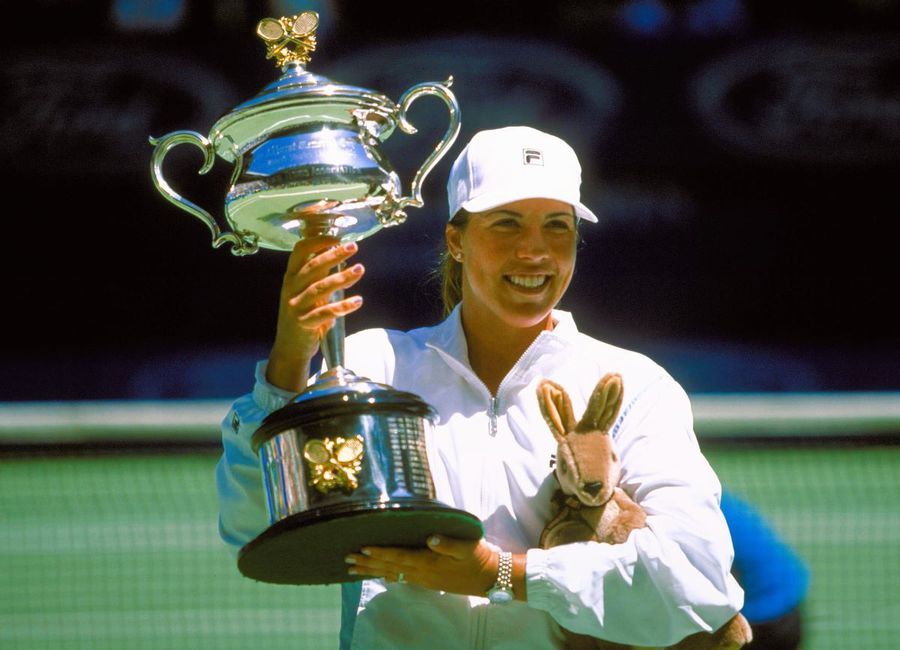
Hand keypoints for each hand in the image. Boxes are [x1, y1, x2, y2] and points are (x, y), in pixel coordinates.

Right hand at [266, 237, 365, 390]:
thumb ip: (319, 275)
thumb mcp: (306, 291)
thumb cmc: (303, 314)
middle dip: (333, 255)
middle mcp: (290, 289)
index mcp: (291, 277)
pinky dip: (343, 306)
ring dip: (342, 277)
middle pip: (312, 267)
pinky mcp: (304, 324)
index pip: (299, 251)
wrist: (290, 347)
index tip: (337, 237)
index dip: (317, 241)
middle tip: (354, 247)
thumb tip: (339, 253)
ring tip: (360, 269)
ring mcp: (296, 306)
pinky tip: (358, 300)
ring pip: (320, 288)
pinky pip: (326, 313)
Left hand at [345, 535, 497, 596]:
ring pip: (392, 574)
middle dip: (367, 563)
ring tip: (353, 569)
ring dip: (372, 570)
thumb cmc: (478, 558)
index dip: (381, 552)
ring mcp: (423, 579)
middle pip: (389, 568)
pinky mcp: (427, 580)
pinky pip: (400, 577)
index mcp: (429, 563)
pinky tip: (378, 574)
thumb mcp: (467, 548)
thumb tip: (431, 538)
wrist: (489, 578)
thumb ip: (449, 543)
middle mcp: (422, 573)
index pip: (400, 557)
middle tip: (347, 560)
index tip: (363, 548)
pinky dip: (385, 574)